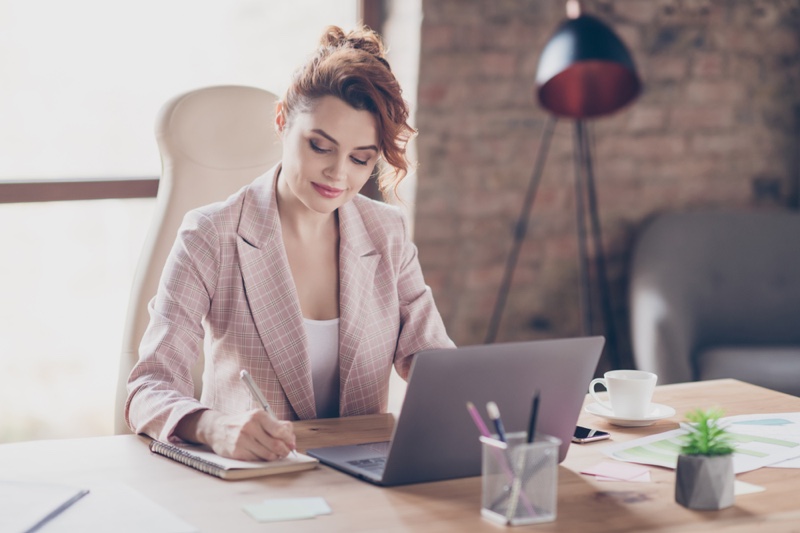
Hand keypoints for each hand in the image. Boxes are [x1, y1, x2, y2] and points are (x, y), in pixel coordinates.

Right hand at [177, 409, 295, 460]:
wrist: (217, 428)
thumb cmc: (243, 423)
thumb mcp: (259, 418)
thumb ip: (278, 426)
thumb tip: (292, 441)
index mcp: (258, 415)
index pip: (281, 431)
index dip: (289, 440)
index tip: (291, 444)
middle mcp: (250, 426)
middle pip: (276, 445)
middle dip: (284, 451)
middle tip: (285, 452)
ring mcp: (242, 440)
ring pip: (268, 455)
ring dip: (274, 457)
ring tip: (273, 453)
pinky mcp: (237, 452)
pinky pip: (257, 460)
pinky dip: (262, 459)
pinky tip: (259, 454)